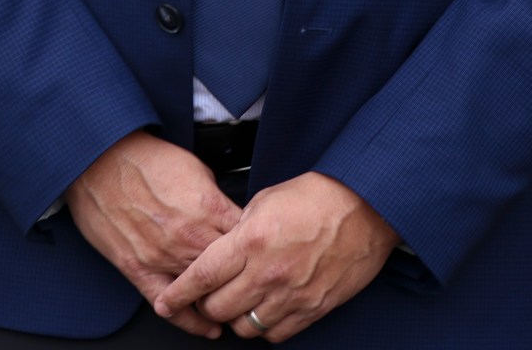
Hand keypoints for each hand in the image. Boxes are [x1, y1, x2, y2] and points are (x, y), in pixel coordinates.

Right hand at [67, 131, 242, 338]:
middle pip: (232, 272)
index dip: (260, 251)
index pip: (249, 243)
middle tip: (255, 285)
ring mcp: (163, 256)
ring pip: (204, 293)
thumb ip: (217, 199)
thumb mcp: (197, 169)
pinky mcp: (138, 268)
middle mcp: (189, 237)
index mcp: (209, 209)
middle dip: (246, 280)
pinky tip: (206, 327)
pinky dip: (189, 320)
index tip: (264, 256)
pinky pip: (168, 304)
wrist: (101, 159)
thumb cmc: (145, 159)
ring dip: (221, 300)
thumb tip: (231, 216)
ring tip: (236, 306)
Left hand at [156, 172, 398, 341]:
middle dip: (207, 305)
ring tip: (241, 302)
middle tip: (210, 296)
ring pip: (245, 327)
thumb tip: (221, 249)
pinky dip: (265, 327)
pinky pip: (276, 334)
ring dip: (236, 318)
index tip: (166, 300)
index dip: (178, 293)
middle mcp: (268, 271)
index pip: (202, 276)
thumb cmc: (317, 197)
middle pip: (219, 308)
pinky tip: (266, 310)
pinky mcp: (313, 308)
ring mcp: (292, 294)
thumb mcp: (265, 201)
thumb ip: (238, 229)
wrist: (366, 207)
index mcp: (251, 240)